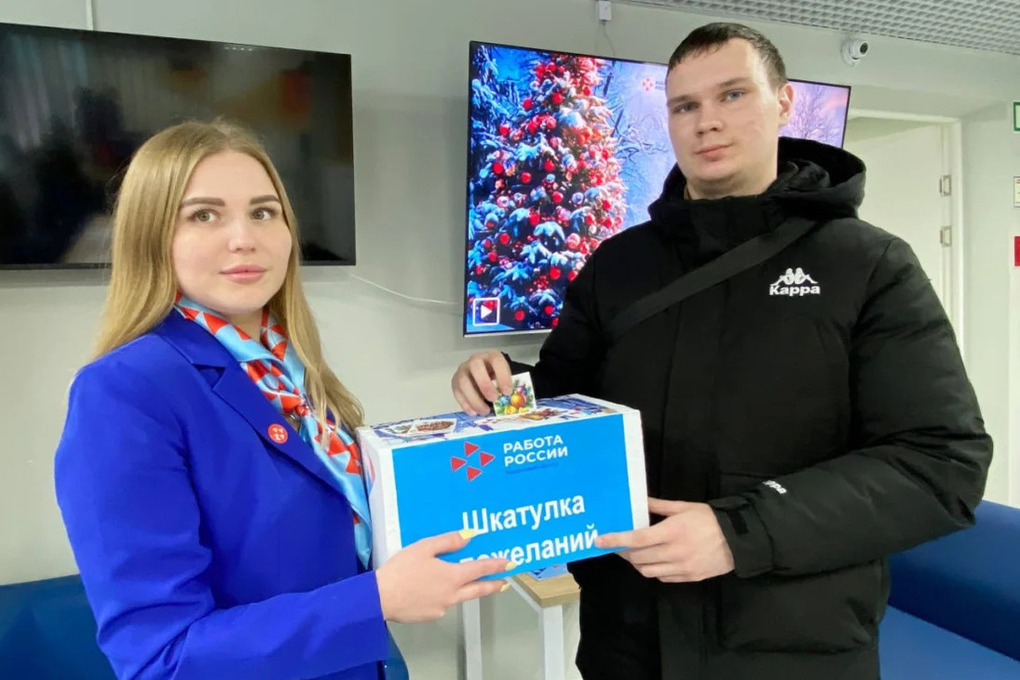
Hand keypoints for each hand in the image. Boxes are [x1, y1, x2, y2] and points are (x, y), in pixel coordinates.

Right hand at [376, 530, 510, 622]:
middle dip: (492, 585)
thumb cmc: (401, 570)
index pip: (480, 569)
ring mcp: (442, 608)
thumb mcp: (424, 548)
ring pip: (460, 597)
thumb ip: (448, 542)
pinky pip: (443, 603)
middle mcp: (452, 595)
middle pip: (478, 590)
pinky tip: (432, 590)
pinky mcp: (431, 616)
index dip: (496, 565)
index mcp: (452, 576)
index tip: (510, 564)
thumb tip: (470, 537)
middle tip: (504, 583)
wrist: (380, 599)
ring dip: (467, 590)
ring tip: (466, 583)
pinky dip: (444, 596)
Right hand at [451, 350, 512, 415]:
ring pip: (463, 382)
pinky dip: (465, 404)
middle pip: (475, 367)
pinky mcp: (455, 382)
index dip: (502, 376)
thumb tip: (510, 402)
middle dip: (485, 384)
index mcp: (491, 356)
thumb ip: (506, 387)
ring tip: (484, 411)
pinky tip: (474, 412)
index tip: (507, 392)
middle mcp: (475, 360)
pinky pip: (457, 392)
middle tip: (493, 399)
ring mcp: (463, 370)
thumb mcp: (504, 378)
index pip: (496, 361)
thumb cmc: (496, 377)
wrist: (484, 375)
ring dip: (474, 398)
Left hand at [595, 499, 734, 582]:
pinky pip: (663, 578)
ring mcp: (681, 568)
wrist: (739, 540)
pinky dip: (653, 570)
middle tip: (618, 545)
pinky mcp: (688, 578)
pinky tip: (654, 561)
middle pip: (638, 558)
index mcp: (671, 532)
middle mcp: (674, 552)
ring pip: (647, 571)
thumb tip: (639, 501)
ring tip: (634, 554)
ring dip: (637, 563)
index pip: (636, 539)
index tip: (600, 541)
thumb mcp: (684, 507)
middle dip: (624, 552)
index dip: (615, 540)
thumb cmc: (710, 519)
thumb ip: (659, 506)